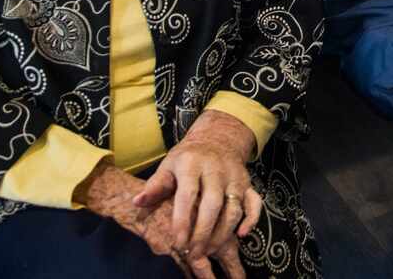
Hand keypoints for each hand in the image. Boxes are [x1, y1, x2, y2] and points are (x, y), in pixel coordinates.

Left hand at [76, 162, 248, 277]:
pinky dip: (251, 219)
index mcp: (192, 164)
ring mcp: (235, 177)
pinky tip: (241, 235)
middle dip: (202, 232)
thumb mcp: (168, 166)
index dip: (182, 221)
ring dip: (222, 233)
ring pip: (233, 208)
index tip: (177, 243)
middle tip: (193, 253)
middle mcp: (216, 170)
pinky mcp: (248, 184)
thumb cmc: (187, 158)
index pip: (187, 195)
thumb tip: (137, 203)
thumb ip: (155, 186)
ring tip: (208, 251)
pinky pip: (255, 203)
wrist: (217, 138)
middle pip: (213, 205)